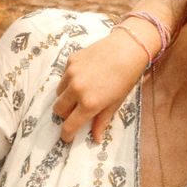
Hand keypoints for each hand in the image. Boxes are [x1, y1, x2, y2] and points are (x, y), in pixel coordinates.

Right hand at [54, 27, 150, 142]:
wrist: (128, 48)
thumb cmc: (126, 78)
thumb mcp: (116, 102)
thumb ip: (102, 120)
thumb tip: (96, 139)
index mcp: (89, 103)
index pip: (69, 125)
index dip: (66, 134)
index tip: (67, 137)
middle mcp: (77, 89)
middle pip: (58, 110)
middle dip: (65, 114)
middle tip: (76, 112)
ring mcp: (71, 73)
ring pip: (58, 93)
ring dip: (66, 97)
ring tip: (82, 92)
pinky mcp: (70, 61)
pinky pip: (63, 77)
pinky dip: (69, 81)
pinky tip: (85, 76)